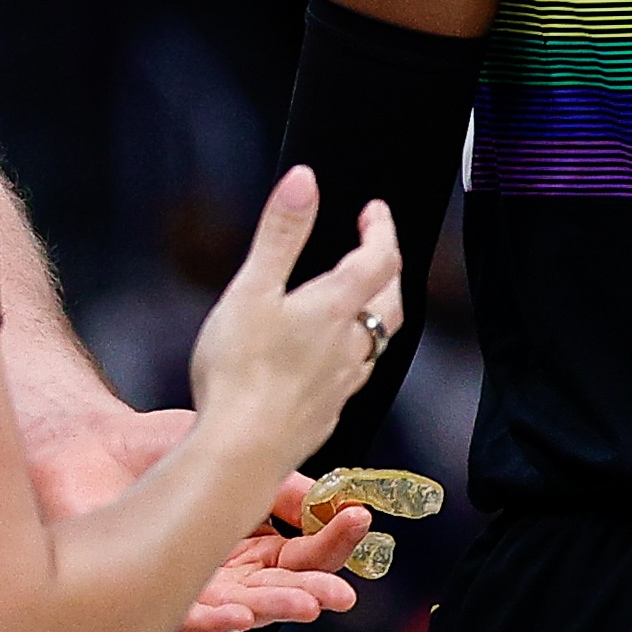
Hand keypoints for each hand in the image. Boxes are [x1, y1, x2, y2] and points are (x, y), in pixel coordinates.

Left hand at [22, 399, 345, 631]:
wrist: (84, 444)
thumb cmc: (153, 448)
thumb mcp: (229, 451)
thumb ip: (279, 481)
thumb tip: (335, 499)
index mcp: (251, 537)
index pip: (305, 549)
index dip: (334, 540)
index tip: (361, 521)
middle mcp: (226, 568)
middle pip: (282, 587)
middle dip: (315, 590)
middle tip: (342, 594)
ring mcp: (190, 584)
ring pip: (244, 608)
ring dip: (276, 609)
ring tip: (307, 604)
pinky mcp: (149, 596)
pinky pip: (188, 618)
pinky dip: (216, 618)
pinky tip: (239, 612)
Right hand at [188, 179, 402, 487]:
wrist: (241, 451)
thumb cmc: (239, 369)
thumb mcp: (252, 289)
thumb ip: (280, 234)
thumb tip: (305, 179)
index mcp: (335, 307)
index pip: (379, 259)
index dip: (382, 230)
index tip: (374, 210)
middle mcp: (350, 346)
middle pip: (391, 303)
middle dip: (388, 271)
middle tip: (375, 250)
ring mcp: (342, 384)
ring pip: (376, 343)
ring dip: (375, 314)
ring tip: (358, 301)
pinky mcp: (327, 414)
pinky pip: (355, 376)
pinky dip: (354, 354)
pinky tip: (331, 360)